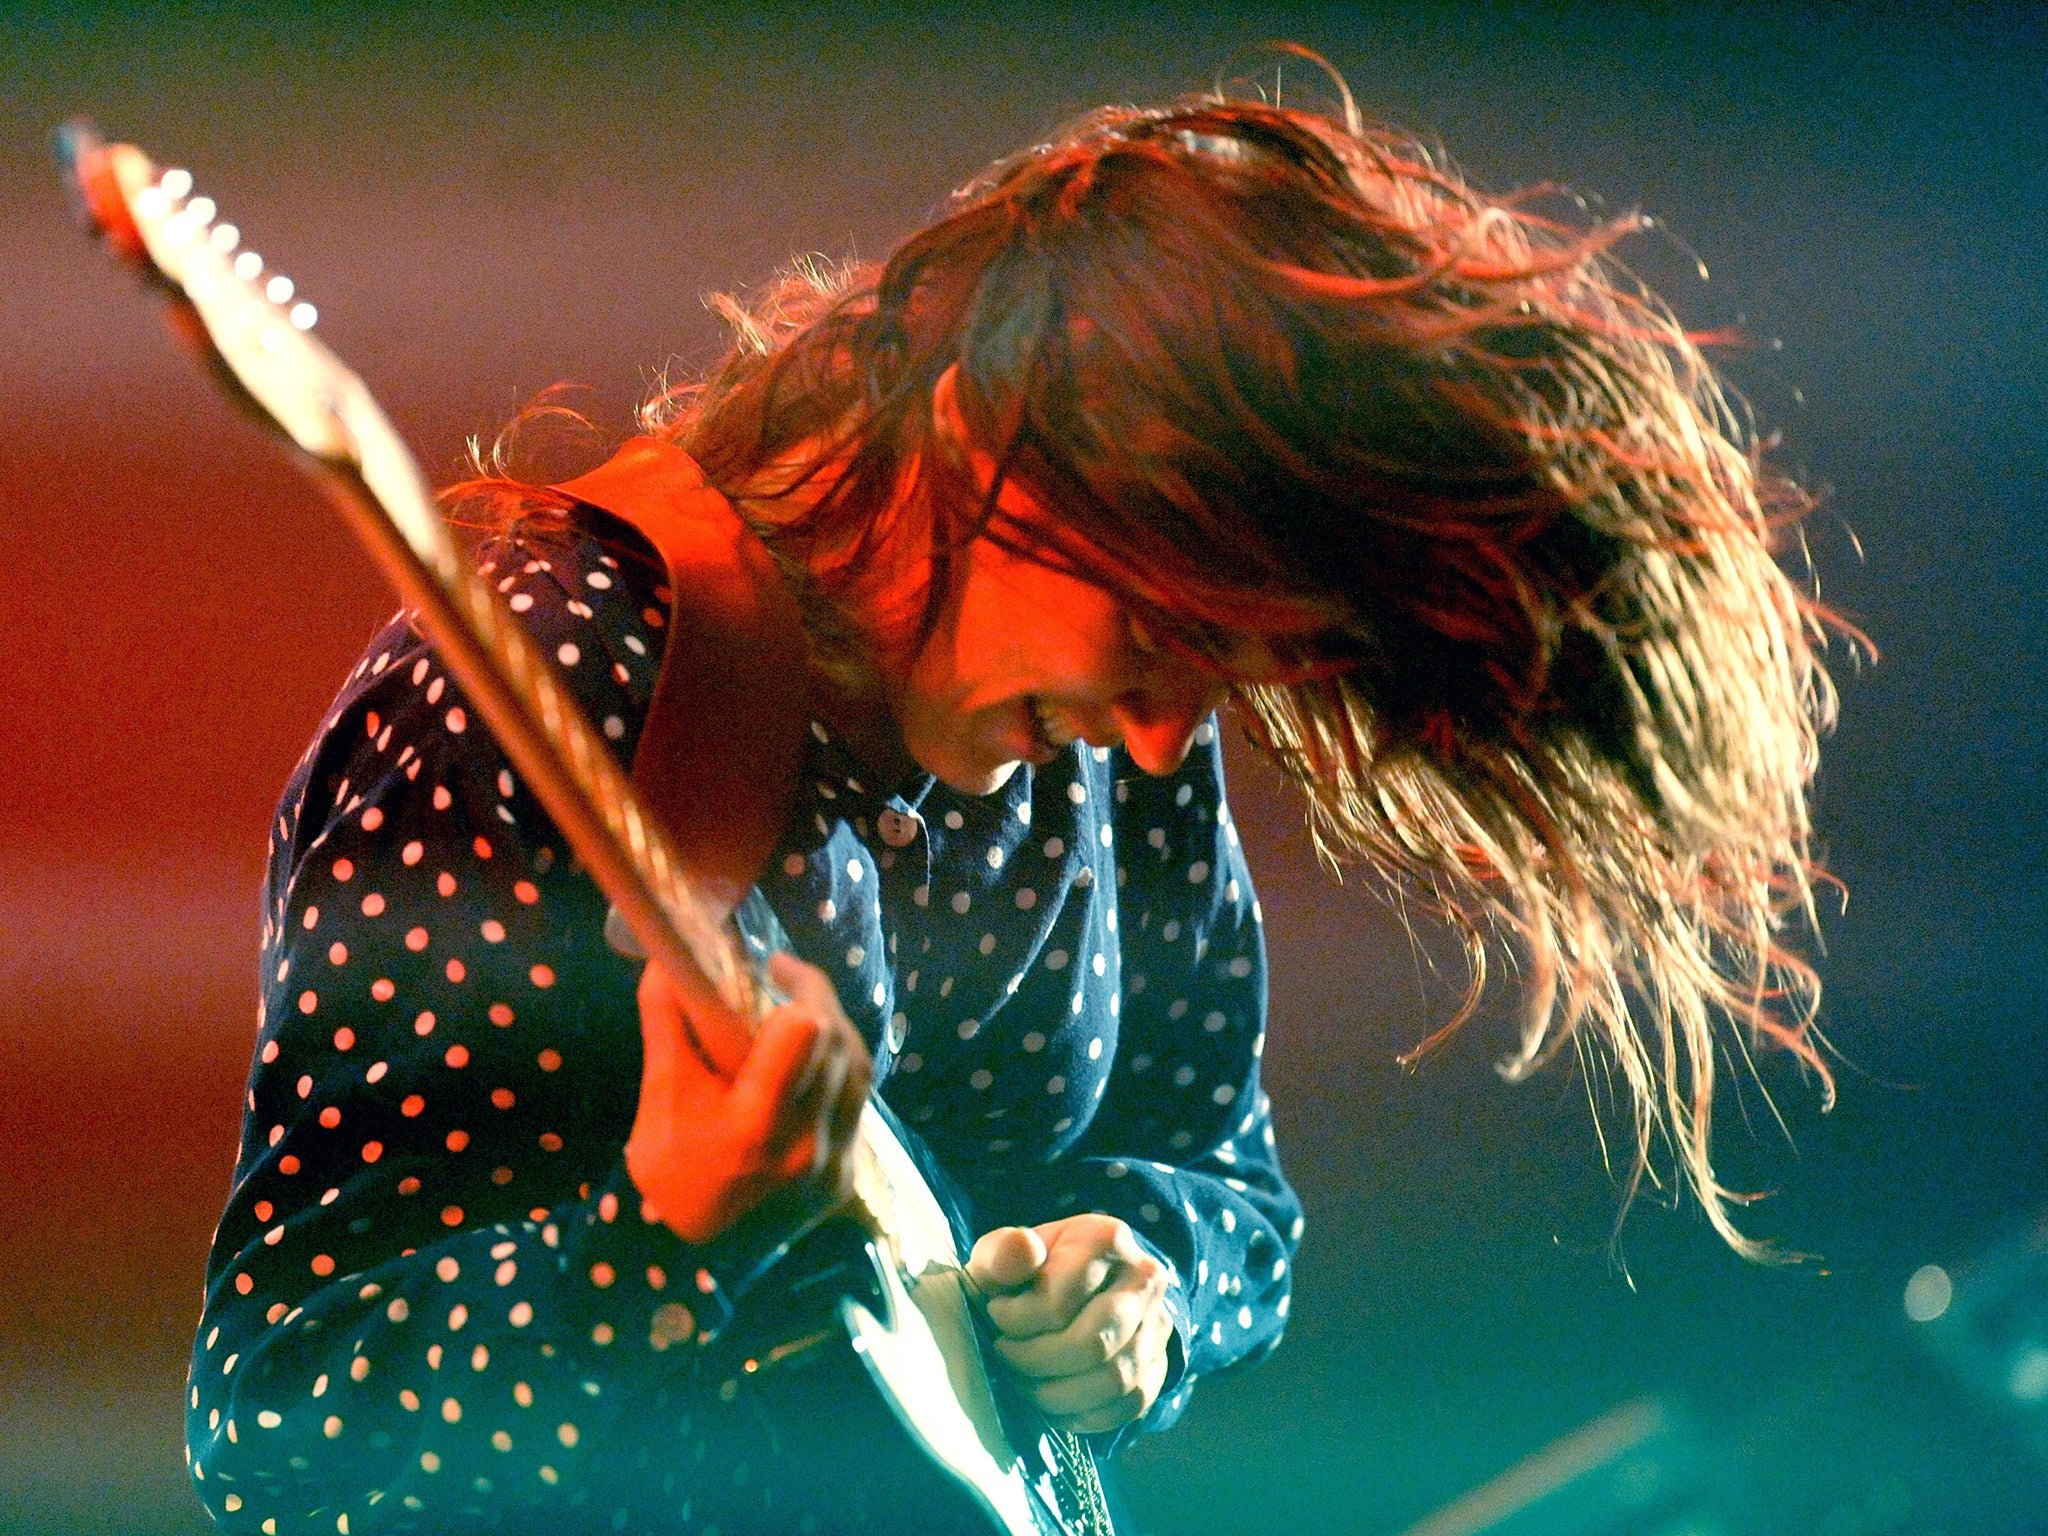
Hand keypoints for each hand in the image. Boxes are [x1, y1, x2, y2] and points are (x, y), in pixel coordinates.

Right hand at [625, 952, 870, 1243]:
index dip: (796, 991)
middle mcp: (806, 1146)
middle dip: (816, 999)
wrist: (691, 1263)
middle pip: (838, 1042)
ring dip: (835, 1031)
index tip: (771, 970)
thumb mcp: (659, 1098)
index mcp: (755, 1127)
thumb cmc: (669, 1175)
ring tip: (802, 1011)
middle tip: (786, 978)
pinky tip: (810, 1062)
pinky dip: (838, 1072)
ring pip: (858, 1070)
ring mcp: (834, 1165)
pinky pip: (856, 1105)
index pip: (807, 1032)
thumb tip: (668, 959)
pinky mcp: (846, 1177)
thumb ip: (667, 1023)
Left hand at [965, 1215, 1174, 1433]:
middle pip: (1093, 1344)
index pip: (1059, 1302)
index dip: (1015, 1321)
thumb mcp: (1005, 1254)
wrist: (1068, 1290)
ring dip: (1056, 1394)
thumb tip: (1022, 1251)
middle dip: (1036, 1362)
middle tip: (1005, 1355)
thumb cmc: (1028, 1274)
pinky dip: (1084, 1415)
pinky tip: (1052, 1402)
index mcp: (1106, 1240)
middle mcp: (1144, 1279)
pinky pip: (1128, 1405)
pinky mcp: (1157, 1365)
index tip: (994, 1315)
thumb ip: (1003, 1252)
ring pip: (1114, 1380)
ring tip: (1023, 1381)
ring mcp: (1157, 1325)